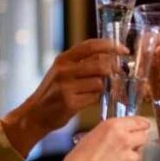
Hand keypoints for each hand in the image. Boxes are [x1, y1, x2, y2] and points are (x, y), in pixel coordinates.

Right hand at [1, 39, 122, 155]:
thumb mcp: (64, 72)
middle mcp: (64, 70)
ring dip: (106, 88)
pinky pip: (95, 98)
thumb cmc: (54, 92)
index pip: (91, 46)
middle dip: (114, 71)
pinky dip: (98, 99)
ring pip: (100, 83)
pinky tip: (92, 100)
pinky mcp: (69, 102)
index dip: (111, 46)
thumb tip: (112, 59)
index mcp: (63, 59)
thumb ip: (84, 64)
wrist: (35, 114)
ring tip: (102, 91)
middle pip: (100, 65)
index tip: (124, 50)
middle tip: (119, 76)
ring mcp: (66, 87)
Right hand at [44, 117, 149, 160]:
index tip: (144, 125)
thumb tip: (117, 134)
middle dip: (138, 140)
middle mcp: (125, 139)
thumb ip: (109, 132)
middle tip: (129, 144)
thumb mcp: (91, 136)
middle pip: (143, 136)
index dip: (142, 124)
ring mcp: (130, 156)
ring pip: (138, 154)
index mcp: (114, 127)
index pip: (138, 122)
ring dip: (130, 156)